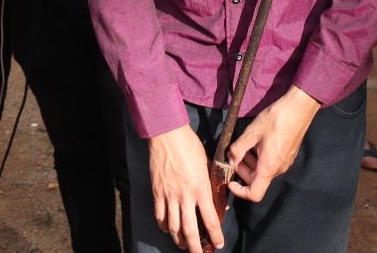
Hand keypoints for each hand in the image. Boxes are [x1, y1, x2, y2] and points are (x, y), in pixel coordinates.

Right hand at [148, 124, 222, 249]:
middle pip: (190, 230)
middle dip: (196, 248)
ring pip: (173, 227)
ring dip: (179, 240)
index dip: (215, 235)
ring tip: (184, 245)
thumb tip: (216, 200)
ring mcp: (169, 195)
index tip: (219, 243)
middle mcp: (185, 196)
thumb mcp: (207, 164)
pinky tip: (168, 229)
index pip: (210, 220)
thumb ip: (210, 183)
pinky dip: (164, 226)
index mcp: (201, 188)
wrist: (167, 134)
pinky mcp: (157, 191)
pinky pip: (160, 215)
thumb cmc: (190, 145)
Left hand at [225, 87, 320, 202]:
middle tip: (235, 155)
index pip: (255, 194)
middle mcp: (279, 169)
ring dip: (251, 163)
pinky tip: (256, 143)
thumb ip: (238, 148)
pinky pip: (271, 163)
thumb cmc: (277, 119)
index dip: (240, 192)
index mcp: (269, 167)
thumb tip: (230, 160)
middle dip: (243, 171)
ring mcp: (285, 162)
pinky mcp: (288, 155)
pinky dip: (260, 158)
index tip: (231, 181)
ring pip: (263, 171)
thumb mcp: (252, 132)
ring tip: (244, 146)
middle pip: (257, 181)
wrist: (299, 108)